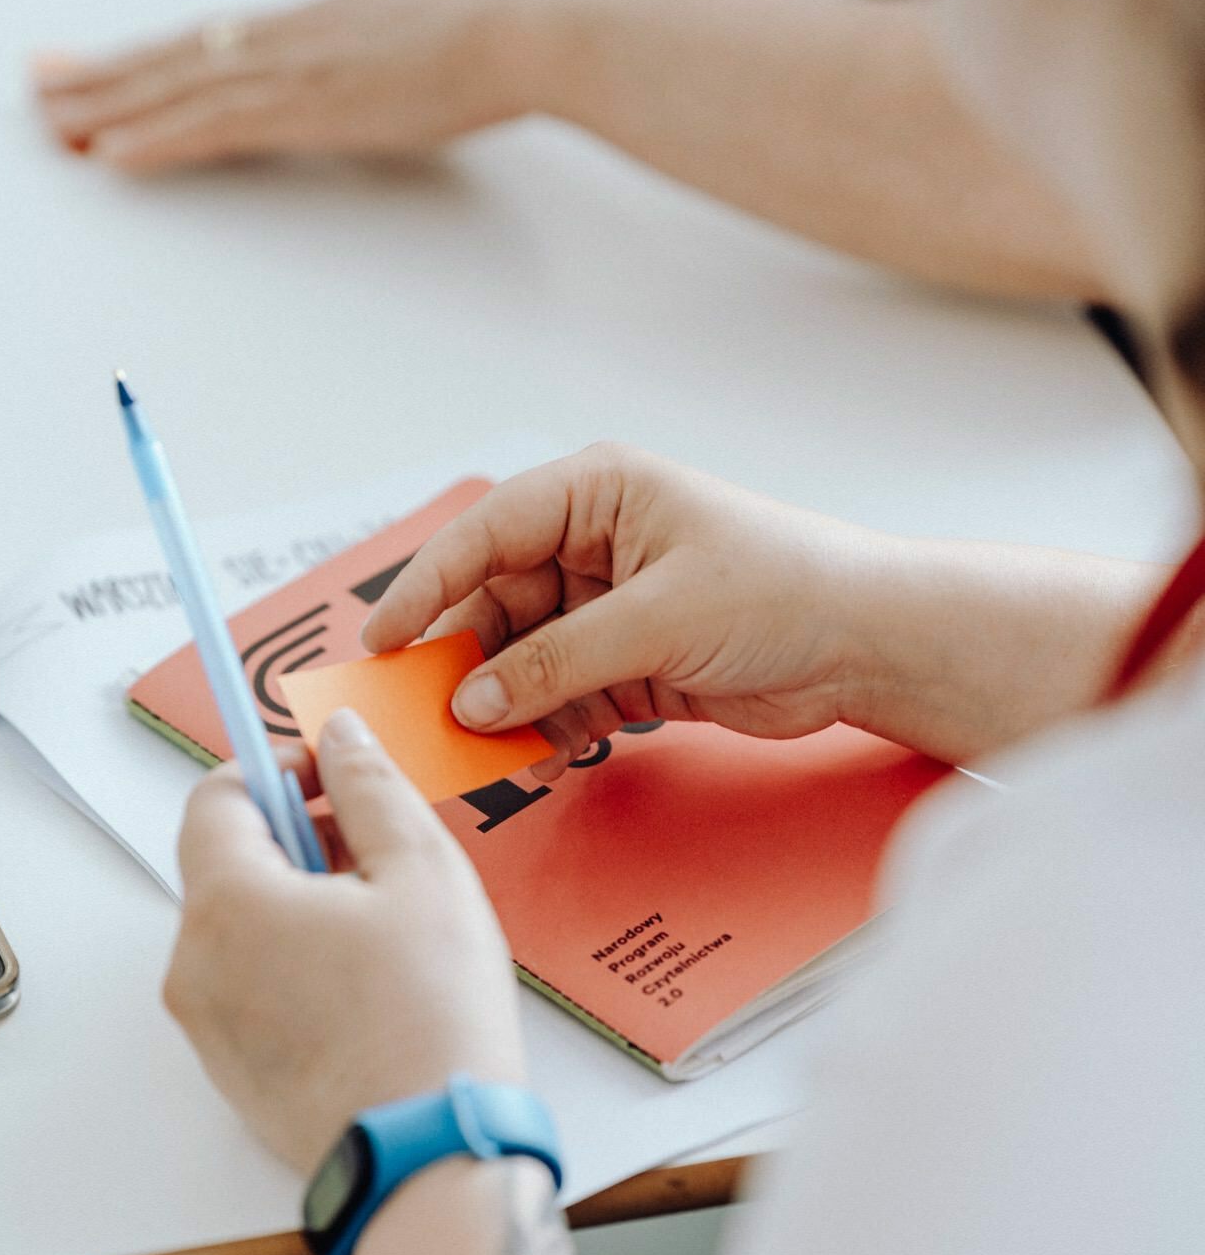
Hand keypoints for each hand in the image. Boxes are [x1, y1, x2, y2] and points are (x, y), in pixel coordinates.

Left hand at [31, 0, 545, 173]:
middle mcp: (284, 37)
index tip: (100, 64)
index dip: (146, 56)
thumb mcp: (413, 20)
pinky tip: (113, 154)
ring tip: (54, 126)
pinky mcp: (303, 107)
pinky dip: (155, 140)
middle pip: (171, 59)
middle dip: (100, 75)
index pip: (206, 40)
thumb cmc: (484, 31)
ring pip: (172, 90)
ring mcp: (289, 69)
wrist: (518, 27)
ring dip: (107, 109)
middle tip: (43, 88)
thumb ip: (374, 18)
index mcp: (309, 22)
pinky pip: (208, 127)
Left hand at [164, 714, 524, 1174]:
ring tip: (388, 929)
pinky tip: (373, 988)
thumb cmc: (432, 1018)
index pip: (215, 797)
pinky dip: (299, 968)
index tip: (331, 774)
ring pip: (243, 931)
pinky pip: (253, 992)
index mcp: (228, 903)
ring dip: (302, 906)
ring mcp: (210, 1029)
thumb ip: (370, 786)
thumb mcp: (421, 870)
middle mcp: (195, 966)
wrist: (432, 1156)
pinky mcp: (235, 1076)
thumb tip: (339, 737)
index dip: (275, 770)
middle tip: (378, 854)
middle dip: (299, 841)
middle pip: (228, 865)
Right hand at [362, 443, 887, 781]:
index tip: (386, 641)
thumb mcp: (659, 618)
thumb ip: (557, 661)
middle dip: (468, 664)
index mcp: (598, 495)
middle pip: (497, 604)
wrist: (868, 644)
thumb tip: (472, 700)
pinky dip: (549, 730)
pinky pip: (563, 698)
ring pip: (526, 660)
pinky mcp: (631, 665)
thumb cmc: (784, 589)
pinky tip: (544, 759)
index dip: (428, 586)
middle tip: (430, 718)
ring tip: (492, 753)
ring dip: (508, 707)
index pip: (487, 534)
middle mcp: (596, 545)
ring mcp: (612, 608)